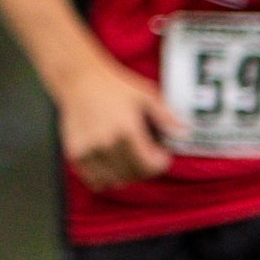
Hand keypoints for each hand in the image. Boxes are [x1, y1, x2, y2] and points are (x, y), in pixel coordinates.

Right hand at [54, 55, 177, 188]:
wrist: (78, 79)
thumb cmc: (112, 85)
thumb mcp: (145, 95)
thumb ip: (166, 115)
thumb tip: (184, 132)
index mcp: (127, 130)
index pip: (148, 165)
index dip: (159, 164)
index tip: (161, 156)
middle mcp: (107, 143)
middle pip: (132, 174)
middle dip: (145, 170)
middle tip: (147, 158)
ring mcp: (89, 149)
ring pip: (113, 180)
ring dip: (126, 177)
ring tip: (129, 164)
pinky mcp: (75, 152)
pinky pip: (93, 179)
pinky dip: (104, 180)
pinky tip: (111, 169)